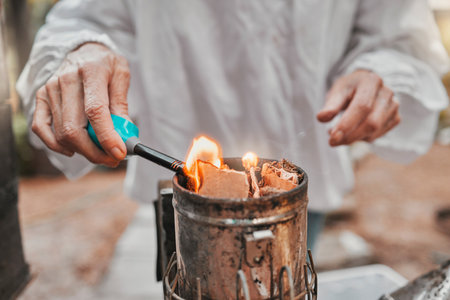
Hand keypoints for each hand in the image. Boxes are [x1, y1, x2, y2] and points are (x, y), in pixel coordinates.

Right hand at [32, 42, 129, 166]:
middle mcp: (66, 80)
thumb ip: (122, 103)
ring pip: (61, 134)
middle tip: (113, 159)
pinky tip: (73, 149)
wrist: (84, 50)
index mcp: (91, 71)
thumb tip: (124, 133)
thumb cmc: (106, 64)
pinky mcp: (41, 98)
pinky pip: (41, 129)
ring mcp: (50, 89)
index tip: (119, 153)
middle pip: (74, 129)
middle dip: (95, 152)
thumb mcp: (121, 75)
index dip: (107, 136)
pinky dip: (56, 145)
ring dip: (83, 151)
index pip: (96, 110)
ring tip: (100, 151)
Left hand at [317, 70, 400, 145]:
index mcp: (371, 81)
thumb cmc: (349, 88)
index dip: (347, 124)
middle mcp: (387, 93)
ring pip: (375, 131)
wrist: (364, 85)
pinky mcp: (395, 118)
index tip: (332, 138)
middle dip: (350, 136)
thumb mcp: (337, 91)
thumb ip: (330, 105)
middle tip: (332, 142)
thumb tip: (321, 118)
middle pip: (372, 122)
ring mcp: (393, 106)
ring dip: (354, 138)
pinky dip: (362, 138)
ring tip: (339, 134)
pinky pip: (378, 135)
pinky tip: (353, 131)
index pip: (362, 107)